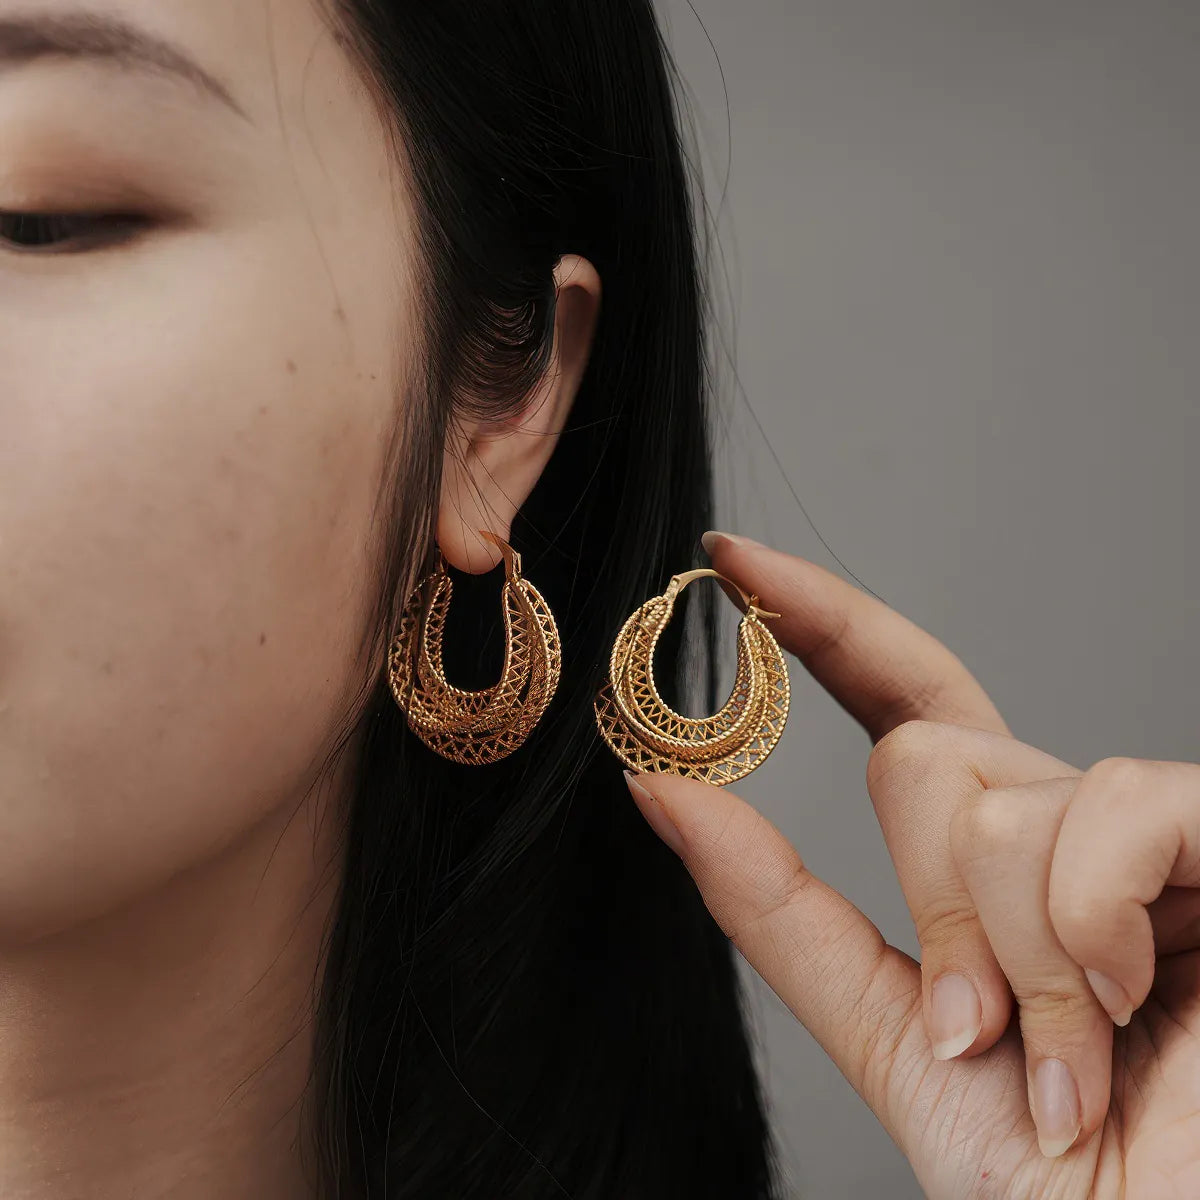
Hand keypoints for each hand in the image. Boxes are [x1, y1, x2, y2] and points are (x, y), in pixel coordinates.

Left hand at [625, 532, 1199, 1199]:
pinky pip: (1114, 800)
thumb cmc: (1060, 1181)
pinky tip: (1132, 1004)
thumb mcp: (894, 1036)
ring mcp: (1155, 831)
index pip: (902, 704)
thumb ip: (780, 911)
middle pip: (928, 753)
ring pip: (1001, 789)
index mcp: (1002, 868)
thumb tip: (660, 790)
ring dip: (1010, 953)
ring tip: (1072, 1060)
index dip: (818, 624)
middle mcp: (1075, 827)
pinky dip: (1084, 923)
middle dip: (931, 899)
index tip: (729, 563)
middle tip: (985, 1033)